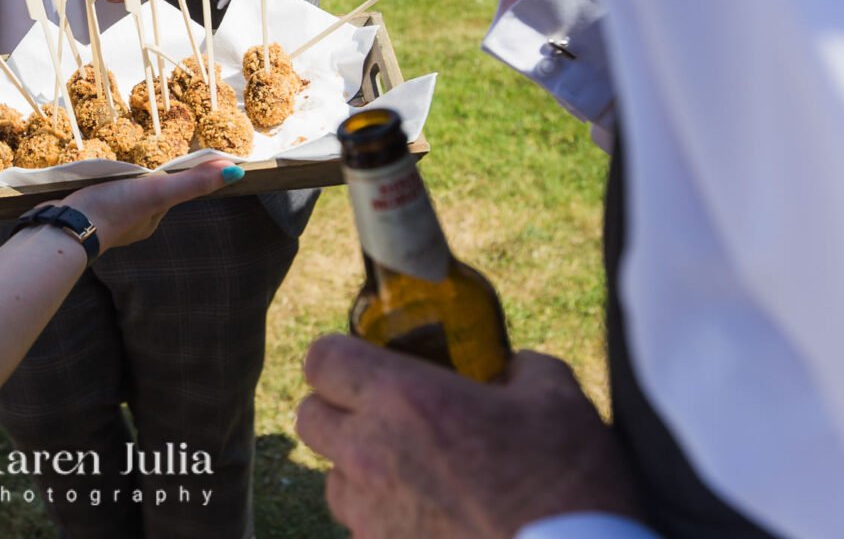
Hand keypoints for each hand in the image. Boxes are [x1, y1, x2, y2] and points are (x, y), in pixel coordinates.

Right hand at [65, 160, 240, 250]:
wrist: (65, 227)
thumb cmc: (115, 208)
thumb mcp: (159, 191)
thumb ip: (194, 182)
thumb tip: (236, 172)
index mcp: (150, 221)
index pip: (166, 193)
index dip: (169, 176)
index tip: (169, 159)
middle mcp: (131, 225)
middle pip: (143, 195)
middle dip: (142, 179)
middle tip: (137, 159)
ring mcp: (105, 221)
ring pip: (119, 197)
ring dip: (118, 183)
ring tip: (112, 167)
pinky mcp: (83, 215)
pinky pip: (97, 198)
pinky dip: (97, 187)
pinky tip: (89, 178)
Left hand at [296, 336, 642, 537]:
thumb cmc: (568, 485)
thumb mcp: (556, 398)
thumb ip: (518, 368)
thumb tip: (508, 369)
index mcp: (402, 400)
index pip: (321, 360)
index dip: (338, 356)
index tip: (363, 361)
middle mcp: (369, 454)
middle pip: (308, 417)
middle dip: (337, 409)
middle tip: (383, 414)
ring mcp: (370, 515)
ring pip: (332, 479)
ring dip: (358, 470)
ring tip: (412, 474)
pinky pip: (361, 530)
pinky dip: (384, 521)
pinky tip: (431, 521)